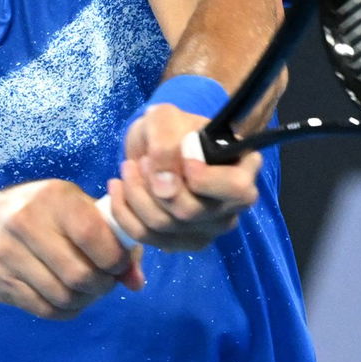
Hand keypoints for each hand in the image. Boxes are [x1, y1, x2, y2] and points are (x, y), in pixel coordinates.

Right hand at [0, 180, 143, 320]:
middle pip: (79, 274)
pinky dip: (64, 310)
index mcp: (54, 198)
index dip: (115, 260)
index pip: (93, 236)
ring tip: (85, 291)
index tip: (118, 265)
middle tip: (103, 282)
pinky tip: (65, 298)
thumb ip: (113, 241)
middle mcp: (26, 221)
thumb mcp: (77, 211)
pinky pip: (43, 309)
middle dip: (101, 286)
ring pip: (62, 296)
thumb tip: (136, 282)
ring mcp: (7, 251)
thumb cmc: (45, 216)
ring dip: (83, 301)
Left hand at [109, 103, 261, 251]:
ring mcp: (206, 229)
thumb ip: (167, 141)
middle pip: (190, 211)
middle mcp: (231, 207)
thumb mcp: (167, 117)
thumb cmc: (171, 129)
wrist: (154, 145)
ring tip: (128, 168)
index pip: (236, 188)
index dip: (204, 178)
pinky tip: (118, 187)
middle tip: (143, 160)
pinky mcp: (179, 243)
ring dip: (136, 194)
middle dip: (155, 184)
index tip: (181, 155)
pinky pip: (145, 236)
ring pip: (163, 225)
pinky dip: (123, 210)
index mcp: (243, 170)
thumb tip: (163, 183)